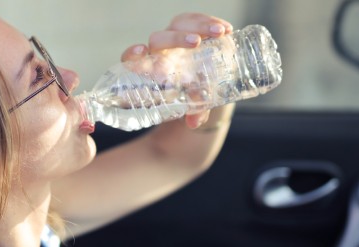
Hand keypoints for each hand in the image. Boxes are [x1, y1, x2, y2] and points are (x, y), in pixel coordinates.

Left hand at [119, 13, 232, 128]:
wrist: (204, 85)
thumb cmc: (189, 97)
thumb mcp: (191, 105)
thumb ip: (194, 112)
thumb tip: (194, 122)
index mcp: (151, 69)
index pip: (132, 58)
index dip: (133, 54)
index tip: (141, 51)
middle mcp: (160, 51)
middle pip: (158, 39)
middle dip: (176, 39)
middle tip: (195, 43)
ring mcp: (175, 37)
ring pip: (179, 24)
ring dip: (199, 26)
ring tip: (219, 33)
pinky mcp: (191, 29)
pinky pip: (197, 20)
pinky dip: (211, 22)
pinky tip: (225, 29)